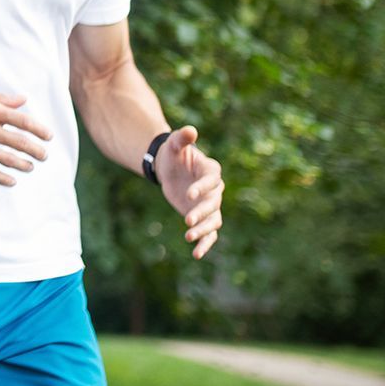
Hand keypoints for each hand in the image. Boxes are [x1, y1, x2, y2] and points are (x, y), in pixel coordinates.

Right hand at [0, 91, 52, 184]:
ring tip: (31, 167)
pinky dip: (3, 178)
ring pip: (7, 159)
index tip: (48, 137)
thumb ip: (0, 99)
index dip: (39, 130)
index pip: (22, 121)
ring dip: (23, 165)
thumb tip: (22, 100)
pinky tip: (12, 180)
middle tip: (44, 155)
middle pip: (19, 142)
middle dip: (36, 150)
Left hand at [157, 126, 222, 259]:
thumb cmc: (173, 154)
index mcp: (211, 171)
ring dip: (203, 230)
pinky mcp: (202, 216)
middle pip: (213, 203)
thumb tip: (190, 131)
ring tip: (188, 237)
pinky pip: (209, 232)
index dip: (202, 188)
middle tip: (186, 220)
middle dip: (201, 213)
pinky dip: (205, 243)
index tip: (188, 195)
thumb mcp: (174, 145)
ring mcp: (210, 204)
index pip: (212, 181)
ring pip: (213, 220)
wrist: (169, 167)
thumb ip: (182, 138)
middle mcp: (215, 189)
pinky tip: (196, 255)